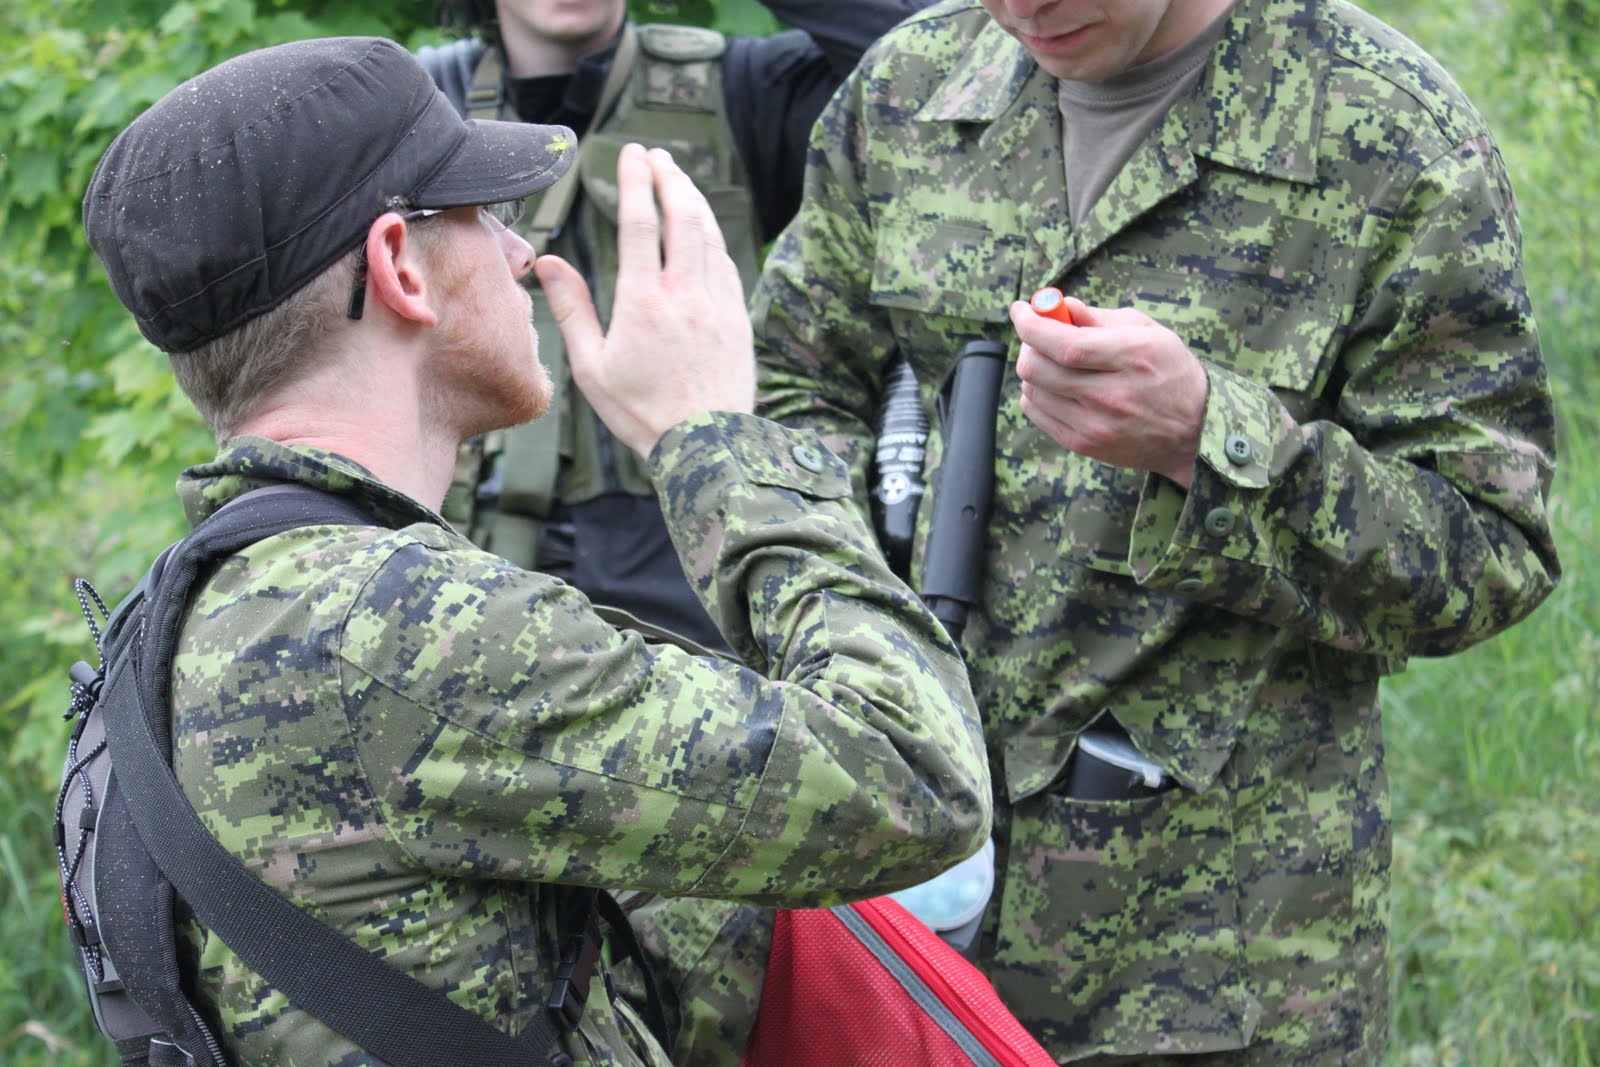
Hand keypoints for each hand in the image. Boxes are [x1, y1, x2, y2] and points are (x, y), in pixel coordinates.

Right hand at [534, 143, 755, 455]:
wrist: (706, 445)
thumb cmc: (640, 412)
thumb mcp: (591, 367)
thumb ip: (572, 309)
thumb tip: (547, 262)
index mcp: (643, 300)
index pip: (639, 222)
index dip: (634, 181)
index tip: (631, 153)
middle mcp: (685, 292)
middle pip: (682, 215)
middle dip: (669, 177)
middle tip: (657, 154)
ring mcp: (718, 303)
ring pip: (709, 234)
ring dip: (694, 200)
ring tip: (681, 179)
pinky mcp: (739, 318)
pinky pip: (727, 263)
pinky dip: (713, 237)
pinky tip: (704, 230)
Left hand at [1010, 295, 1207, 486]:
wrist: (1192, 429)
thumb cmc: (1169, 370)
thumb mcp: (1146, 331)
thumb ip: (1099, 318)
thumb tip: (1059, 306)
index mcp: (1129, 358)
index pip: (1064, 344)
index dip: (1031, 325)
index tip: (1020, 310)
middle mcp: (1110, 395)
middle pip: (1038, 368)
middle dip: (1030, 344)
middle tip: (1040, 335)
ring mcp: (1094, 425)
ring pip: (1032, 389)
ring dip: (1034, 369)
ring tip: (1056, 362)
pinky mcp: (1083, 444)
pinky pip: (1036, 412)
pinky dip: (1036, 392)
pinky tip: (1056, 385)